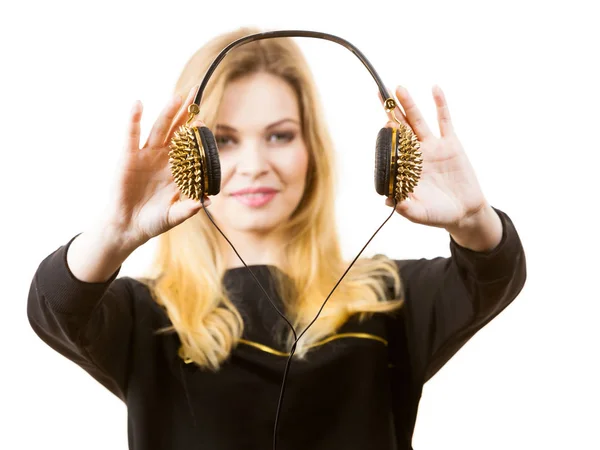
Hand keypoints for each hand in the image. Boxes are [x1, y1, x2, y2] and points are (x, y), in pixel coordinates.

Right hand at [103, 84, 210, 248]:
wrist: (129, 227)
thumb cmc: (154, 220)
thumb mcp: (177, 214)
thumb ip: (192, 206)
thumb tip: (210, 200)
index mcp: (179, 168)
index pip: (192, 146)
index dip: (198, 134)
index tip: (206, 123)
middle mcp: (164, 158)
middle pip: (178, 130)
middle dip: (187, 112)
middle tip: (196, 91)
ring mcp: (146, 155)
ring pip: (159, 129)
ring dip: (168, 112)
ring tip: (177, 96)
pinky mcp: (129, 157)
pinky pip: (132, 135)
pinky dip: (133, 119)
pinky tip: (138, 104)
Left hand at [378, 85, 488, 230]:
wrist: (464, 212)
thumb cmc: (438, 215)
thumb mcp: (419, 213)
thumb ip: (404, 207)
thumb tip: (387, 201)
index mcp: (405, 168)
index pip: (392, 147)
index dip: (387, 135)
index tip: (383, 124)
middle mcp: (417, 154)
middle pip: (401, 128)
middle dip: (390, 111)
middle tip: (379, 93)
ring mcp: (433, 147)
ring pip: (418, 121)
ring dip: (409, 104)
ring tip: (399, 87)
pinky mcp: (451, 144)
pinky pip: (445, 121)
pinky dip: (440, 104)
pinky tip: (434, 88)